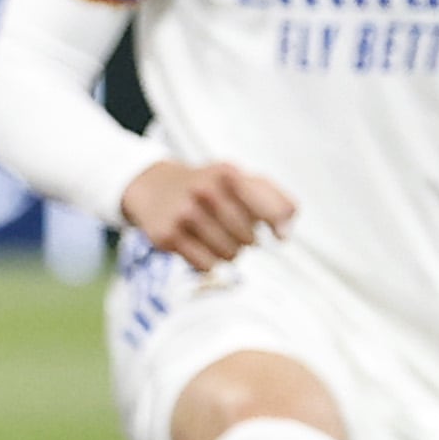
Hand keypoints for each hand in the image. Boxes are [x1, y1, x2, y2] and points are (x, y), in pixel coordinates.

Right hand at [117, 157, 297, 271]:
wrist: (154, 186)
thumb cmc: (208, 187)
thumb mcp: (241, 179)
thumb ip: (275, 201)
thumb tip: (284, 234)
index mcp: (228, 174)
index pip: (274, 211)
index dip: (279, 226)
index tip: (278, 233)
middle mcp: (204, 191)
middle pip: (250, 239)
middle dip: (246, 239)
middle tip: (232, 228)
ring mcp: (184, 213)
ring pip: (229, 255)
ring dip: (228, 251)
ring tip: (216, 236)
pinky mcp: (166, 235)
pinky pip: (206, 265)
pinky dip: (208, 261)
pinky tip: (199, 245)